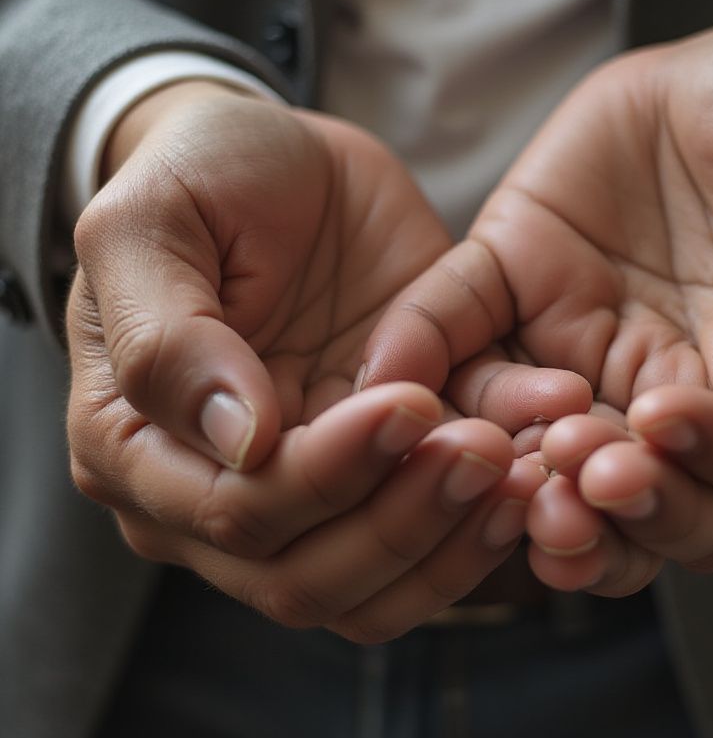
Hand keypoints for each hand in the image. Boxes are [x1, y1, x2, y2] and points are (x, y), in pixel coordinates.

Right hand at [67, 81, 586, 636]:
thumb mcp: (150, 224)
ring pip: (382, 581)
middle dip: (405, 523)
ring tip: (526, 467)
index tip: (403, 402)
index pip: (236, 515)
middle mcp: (227, 492)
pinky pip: (443, 523)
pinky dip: (495, 513)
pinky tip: (543, 460)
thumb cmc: (199, 176)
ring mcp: (317, 483)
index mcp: (144, 449)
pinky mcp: (393, 457)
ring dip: (458, 538)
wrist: (279, 156)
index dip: (325, 477)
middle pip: (311, 577)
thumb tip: (241, 444)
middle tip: (484, 452)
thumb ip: (166, 338)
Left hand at [363, 24, 712, 590]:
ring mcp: (594, 360)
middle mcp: (691, 400)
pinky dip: (424, 357)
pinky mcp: (518, 297)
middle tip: (576, 477)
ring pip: (553, 461)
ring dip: (519, 481)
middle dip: (617, 507)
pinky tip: (390, 378)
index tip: (668, 418)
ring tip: (497, 469)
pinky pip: (463, 339)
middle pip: (660, 505)